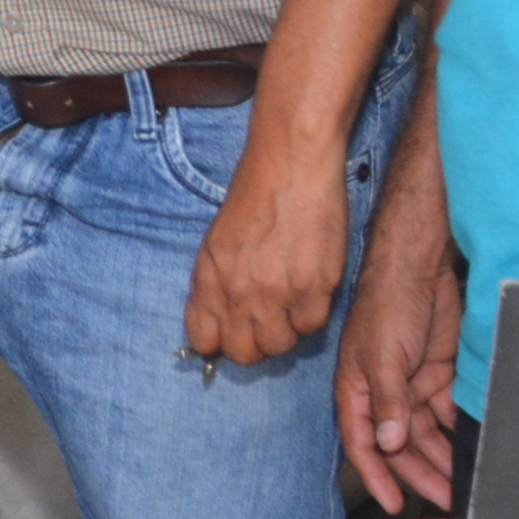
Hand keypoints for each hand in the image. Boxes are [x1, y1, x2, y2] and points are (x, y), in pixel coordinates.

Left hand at [187, 124, 352, 368]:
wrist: (290, 166)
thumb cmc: (253, 196)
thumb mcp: (216, 242)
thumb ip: (213, 285)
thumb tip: (214, 324)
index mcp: (208, 280)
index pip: (204, 340)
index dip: (219, 341)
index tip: (231, 334)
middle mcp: (238, 293)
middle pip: (244, 353)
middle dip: (253, 343)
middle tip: (266, 322)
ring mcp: (278, 293)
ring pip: (279, 346)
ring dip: (285, 331)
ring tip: (290, 304)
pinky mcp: (315, 287)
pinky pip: (312, 326)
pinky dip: (311, 315)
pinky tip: (310, 291)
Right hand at [333, 240, 463, 515]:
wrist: (418, 267)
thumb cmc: (386, 306)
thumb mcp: (382, 357)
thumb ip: (387, 402)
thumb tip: (390, 445)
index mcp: (357, 394)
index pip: (363, 445)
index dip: (378, 478)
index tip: (397, 506)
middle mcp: (384, 396)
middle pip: (401, 447)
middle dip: (422, 475)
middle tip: (448, 501)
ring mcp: (412, 386)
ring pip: (428, 434)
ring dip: (445, 458)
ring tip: (467, 483)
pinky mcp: (439, 375)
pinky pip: (449, 412)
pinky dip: (460, 431)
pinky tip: (476, 448)